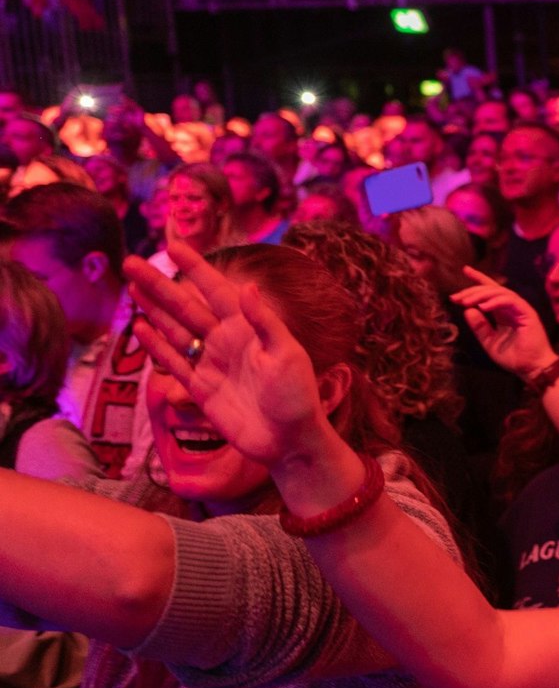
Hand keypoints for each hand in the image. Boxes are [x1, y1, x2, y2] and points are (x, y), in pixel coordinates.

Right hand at [125, 244, 333, 467]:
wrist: (290, 441)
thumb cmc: (297, 396)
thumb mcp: (287, 354)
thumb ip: (264, 321)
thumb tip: (247, 286)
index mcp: (249, 328)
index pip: (217, 290)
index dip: (196, 267)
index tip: (173, 246)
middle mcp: (226, 341)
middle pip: (186, 306)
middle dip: (160, 285)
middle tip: (131, 263)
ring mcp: (212, 364)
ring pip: (175, 330)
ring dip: (153, 309)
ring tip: (131, 287)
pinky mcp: (201, 389)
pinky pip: (174, 363)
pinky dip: (157, 346)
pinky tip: (140, 328)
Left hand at [450, 268, 557, 378]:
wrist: (532, 369)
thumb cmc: (514, 358)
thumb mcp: (489, 341)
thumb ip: (479, 326)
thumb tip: (468, 310)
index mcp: (504, 313)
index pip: (490, 292)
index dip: (478, 280)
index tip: (465, 270)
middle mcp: (512, 308)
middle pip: (492, 290)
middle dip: (473, 290)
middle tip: (456, 297)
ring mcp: (521, 309)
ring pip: (500, 292)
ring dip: (480, 295)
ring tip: (465, 302)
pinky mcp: (527, 313)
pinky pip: (510, 301)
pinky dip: (495, 302)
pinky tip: (483, 307)